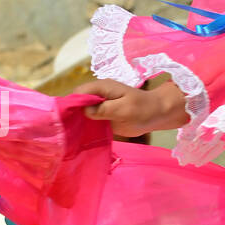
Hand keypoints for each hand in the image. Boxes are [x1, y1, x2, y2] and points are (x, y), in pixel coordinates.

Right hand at [71, 79, 188, 137]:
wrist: (156, 114)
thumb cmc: (143, 109)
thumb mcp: (124, 109)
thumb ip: (105, 109)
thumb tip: (85, 110)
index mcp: (102, 87)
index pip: (79, 92)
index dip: (72, 103)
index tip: (67, 118)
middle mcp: (97, 95)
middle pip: (77, 101)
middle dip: (72, 113)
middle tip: (68, 130)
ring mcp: (99, 105)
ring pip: (81, 111)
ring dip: (77, 121)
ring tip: (72, 134)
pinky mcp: (102, 115)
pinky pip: (89, 119)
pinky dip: (85, 125)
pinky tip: (81, 136)